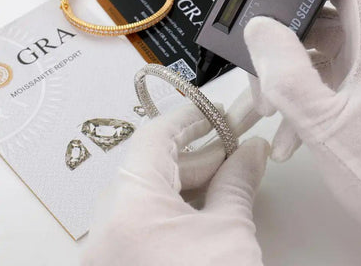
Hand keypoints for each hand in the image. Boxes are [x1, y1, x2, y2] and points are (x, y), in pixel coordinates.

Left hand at [82, 103, 268, 265]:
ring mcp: (110, 245)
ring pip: (151, 191)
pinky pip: (148, 216)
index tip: (216, 111)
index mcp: (128, 207)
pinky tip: (211, 198)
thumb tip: (253, 149)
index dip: (189, 118)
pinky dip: (180, 203)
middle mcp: (107, 223)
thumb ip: (239, 182)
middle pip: (153, 164)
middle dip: (198, 151)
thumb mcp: (230, 235)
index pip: (154, 138)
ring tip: (230, 168)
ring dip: (192, 177)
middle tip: (234, 142)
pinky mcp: (121, 260)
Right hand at [244, 0, 360, 251]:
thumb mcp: (321, 122)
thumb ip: (286, 73)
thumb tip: (261, 31)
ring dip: (287, 76)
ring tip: (270, 108)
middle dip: (284, 43)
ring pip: (317, 54)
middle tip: (262, 69)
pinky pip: (324, 83)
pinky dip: (301, 99)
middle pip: (321, 21)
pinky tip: (288, 133)